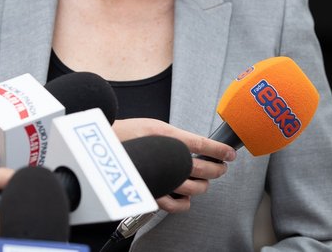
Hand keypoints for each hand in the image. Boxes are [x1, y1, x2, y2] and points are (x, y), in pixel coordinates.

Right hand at [112, 117, 235, 212]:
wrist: (101, 149)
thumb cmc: (126, 135)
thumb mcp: (155, 126)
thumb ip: (177, 137)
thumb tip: (197, 146)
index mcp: (168, 139)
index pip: (202, 145)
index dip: (220, 150)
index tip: (230, 154)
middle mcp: (165, 160)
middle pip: (202, 169)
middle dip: (216, 169)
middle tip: (220, 167)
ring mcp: (159, 180)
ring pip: (193, 188)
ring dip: (204, 185)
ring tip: (205, 180)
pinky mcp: (152, 194)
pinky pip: (175, 206)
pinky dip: (185, 202)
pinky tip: (186, 196)